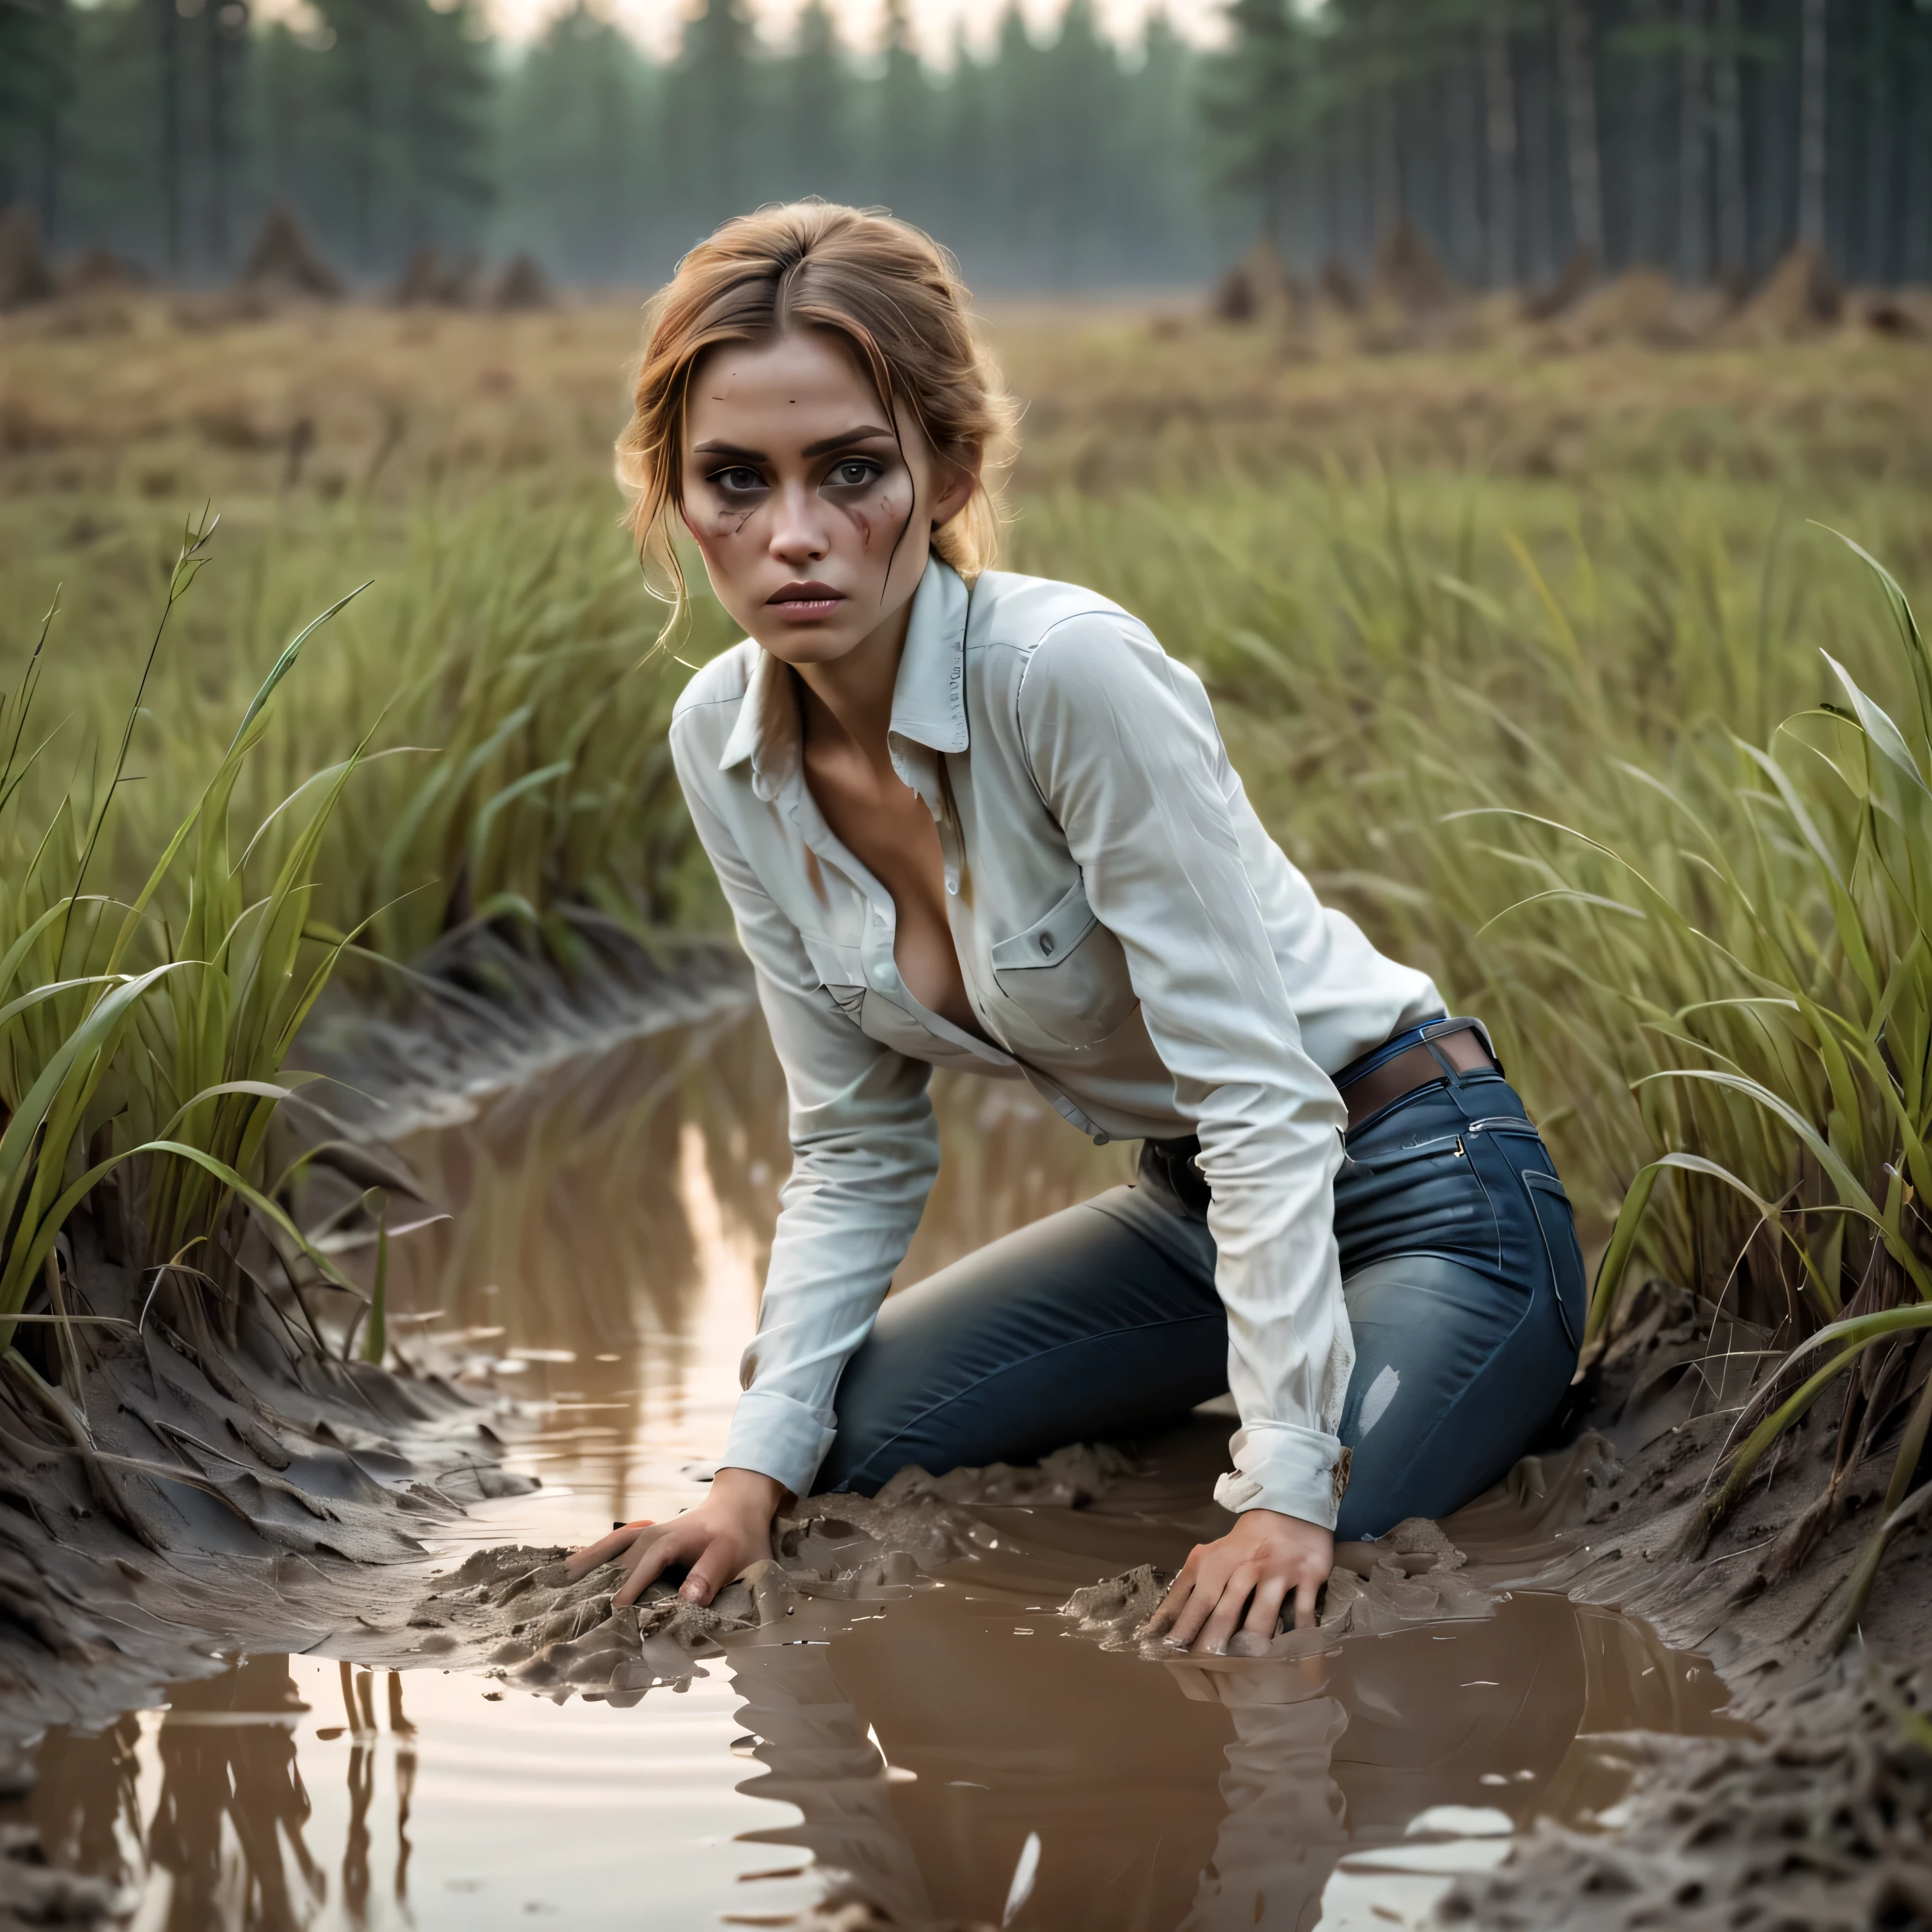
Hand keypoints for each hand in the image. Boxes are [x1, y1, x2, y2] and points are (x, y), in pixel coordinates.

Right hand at [564, 1466, 786, 1609]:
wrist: (737, 1511)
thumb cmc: (737, 1539)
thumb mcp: (733, 1557)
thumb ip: (710, 1575)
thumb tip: (688, 1598)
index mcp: (671, 1541)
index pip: (646, 1567)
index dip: (631, 1589)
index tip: (614, 1613)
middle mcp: (650, 1535)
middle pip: (617, 1561)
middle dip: (595, 1583)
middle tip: (566, 1612)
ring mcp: (643, 1535)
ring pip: (607, 1549)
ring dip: (584, 1565)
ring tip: (555, 1587)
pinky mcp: (641, 1538)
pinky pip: (611, 1545)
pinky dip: (591, 1554)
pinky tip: (569, 1568)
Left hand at [1145, 1508, 1334, 1654]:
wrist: (1290, 1510)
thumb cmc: (1243, 1543)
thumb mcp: (1211, 1556)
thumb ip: (1191, 1586)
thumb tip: (1166, 1624)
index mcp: (1217, 1561)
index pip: (1195, 1597)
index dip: (1182, 1624)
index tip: (1170, 1649)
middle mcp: (1245, 1566)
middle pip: (1225, 1609)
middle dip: (1212, 1640)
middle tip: (1204, 1666)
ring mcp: (1278, 1572)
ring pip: (1262, 1613)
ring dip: (1252, 1640)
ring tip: (1244, 1668)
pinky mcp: (1308, 1577)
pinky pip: (1303, 1614)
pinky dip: (1299, 1637)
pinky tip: (1293, 1659)